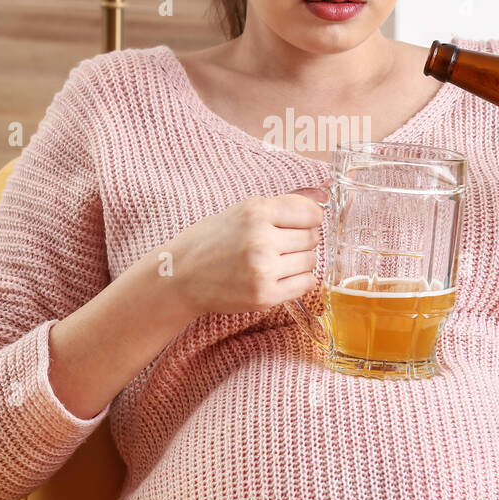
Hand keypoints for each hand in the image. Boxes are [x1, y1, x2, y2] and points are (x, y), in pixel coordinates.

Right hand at [164, 186, 328, 315]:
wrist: (179, 276)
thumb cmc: (210, 241)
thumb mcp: (241, 212)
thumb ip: (279, 208)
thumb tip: (320, 204)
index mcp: (255, 211)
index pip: (311, 213)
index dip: (309, 219)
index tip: (300, 225)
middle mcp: (261, 238)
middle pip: (312, 238)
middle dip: (301, 241)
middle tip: (280, 246)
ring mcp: (263, 269)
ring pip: (311, 261)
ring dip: (299, 262)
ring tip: (276, 262)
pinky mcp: (264, 296)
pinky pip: (305, 284)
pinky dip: (298, 280)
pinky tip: (280, 277)